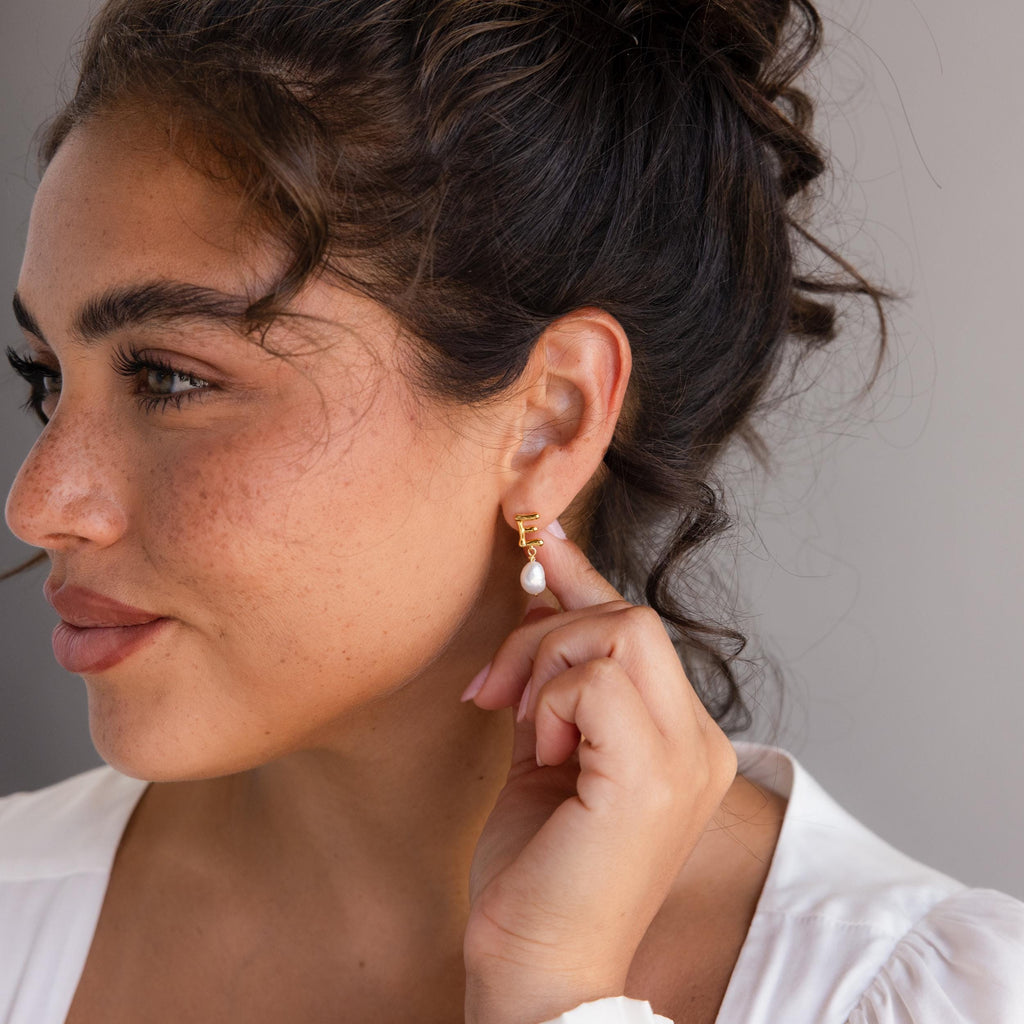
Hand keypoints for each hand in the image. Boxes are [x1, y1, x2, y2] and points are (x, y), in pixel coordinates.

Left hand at [461, 525, 737, 1023]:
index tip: (543, 537)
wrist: (539, 963)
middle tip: (500, 693)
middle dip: (548, 635)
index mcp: (678, 738)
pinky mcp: (654, 773)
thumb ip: (554, 677)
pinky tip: (542, 750)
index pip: (636, 629)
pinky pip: (598, 677)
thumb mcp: (544, 747)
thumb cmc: (539, 868)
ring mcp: (685, 755)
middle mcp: (697, 742)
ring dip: (547, 666)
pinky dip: (552, 701)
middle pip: (629, 616)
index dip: (585, 577)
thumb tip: (540, 599)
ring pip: (617, 631)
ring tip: (524, 727)